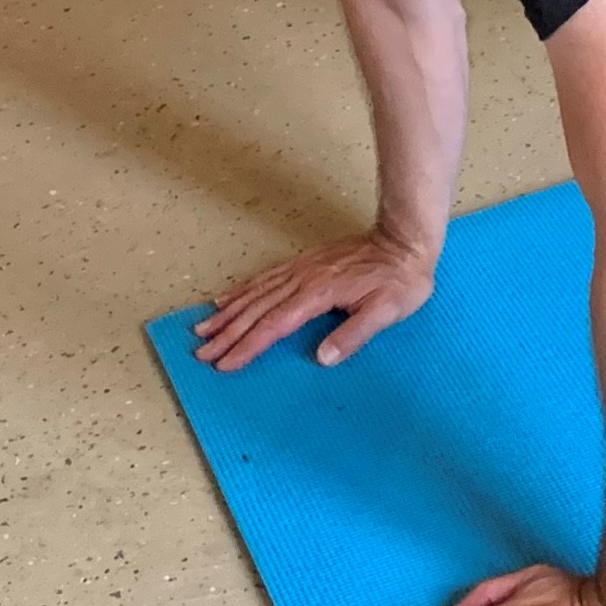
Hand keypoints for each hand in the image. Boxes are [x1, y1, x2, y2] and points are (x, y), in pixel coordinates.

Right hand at [192, 231, 434, 370]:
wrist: (405, 240)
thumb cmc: (400, 280)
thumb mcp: (387, 311)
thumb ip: (354, 334)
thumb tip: (322, 358)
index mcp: (319, 294)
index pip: (275, 325)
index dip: (248, 346)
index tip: (224, 364)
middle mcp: (303, 280)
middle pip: (257, 309)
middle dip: (227, 333)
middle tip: (200, 353)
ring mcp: (301, 269)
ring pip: (256, 293)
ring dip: (228, 313)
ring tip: (202, 329)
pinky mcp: (304, 263)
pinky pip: (265, 278)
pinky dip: (242, 290)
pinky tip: (228, 299)